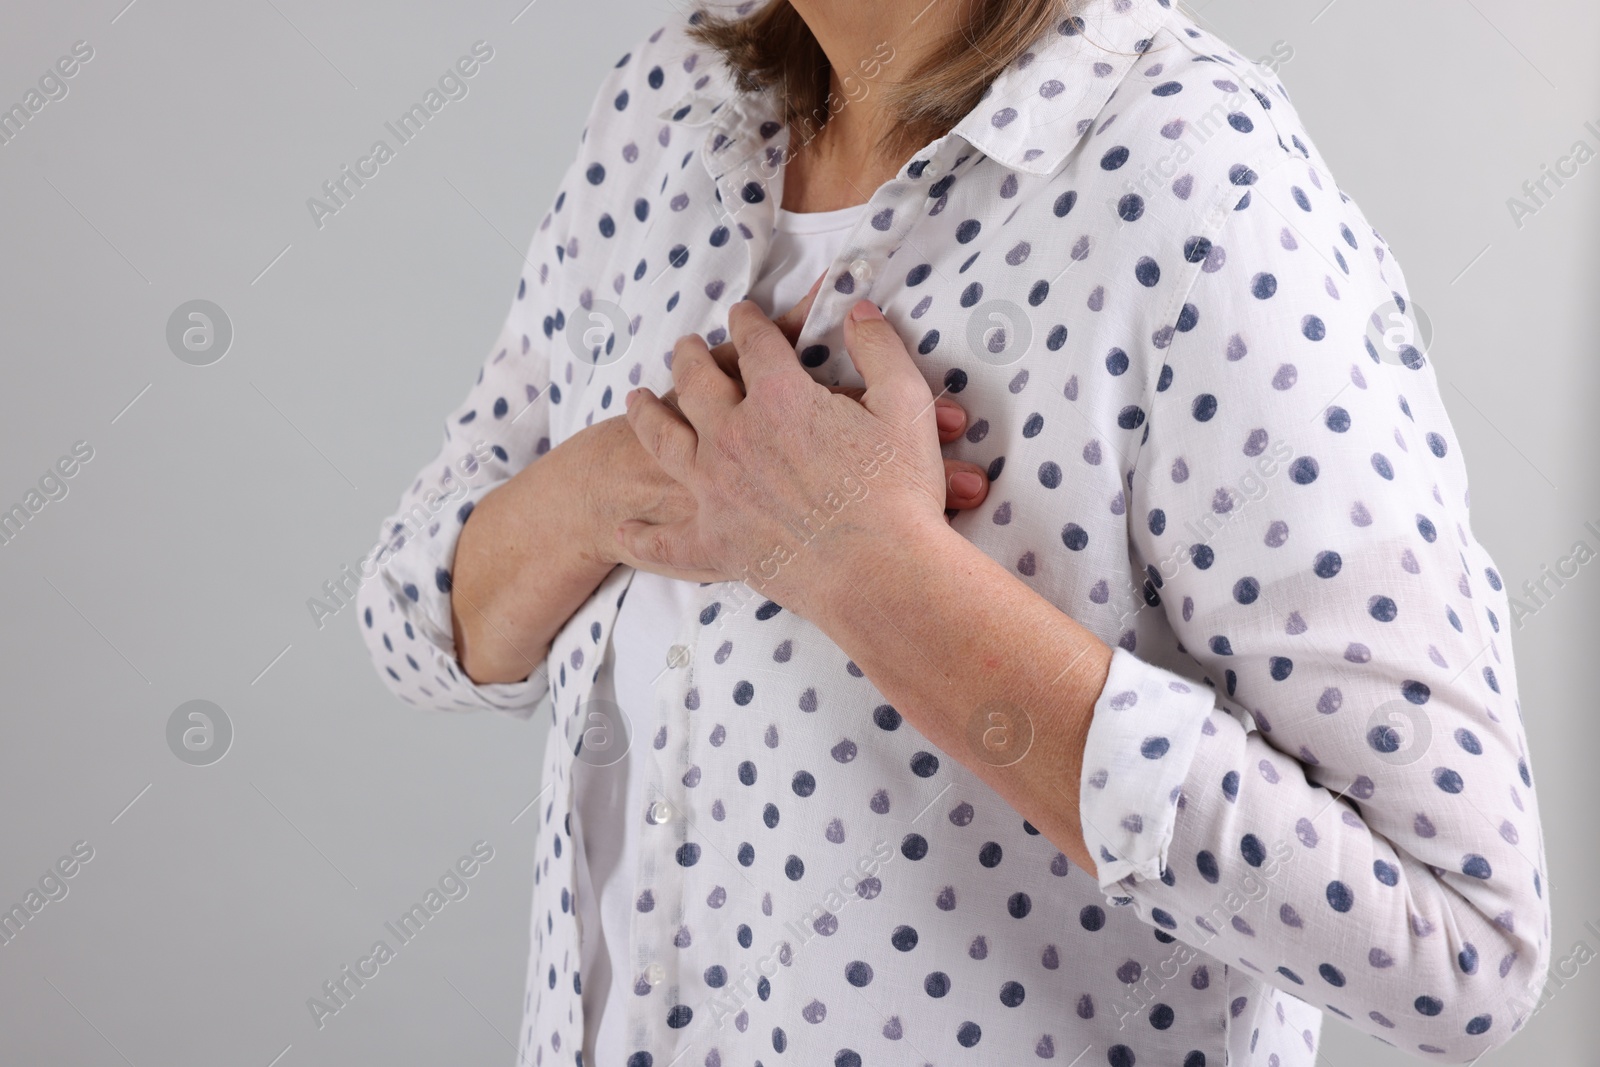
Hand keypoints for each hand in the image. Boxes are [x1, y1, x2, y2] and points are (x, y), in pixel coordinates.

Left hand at [616, 296, 953, 613]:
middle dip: (691, 357)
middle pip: (697, 382)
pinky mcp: (713, 541)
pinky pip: (666, 539)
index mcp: (779, 396)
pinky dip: (642, 536)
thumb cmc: (900, 491)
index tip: (742, 313)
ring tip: (638, 399)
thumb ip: (878, 347)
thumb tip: (856, 309)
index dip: (749, 322)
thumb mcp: (904, 403)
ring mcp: (715, 488)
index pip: (755, 343)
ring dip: (647, 415)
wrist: (881, 574)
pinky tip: (625, 530)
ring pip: (664, 441)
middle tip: (686, 346)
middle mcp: (733, 434)